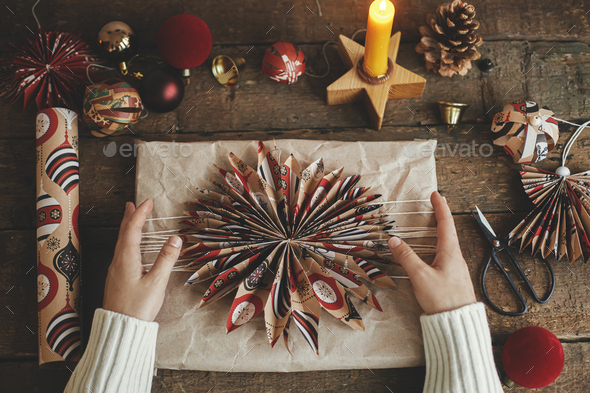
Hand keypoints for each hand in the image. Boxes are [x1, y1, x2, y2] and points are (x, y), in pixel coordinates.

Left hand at [103, 199, 181, 321]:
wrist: (120, 328)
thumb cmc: (138, 307)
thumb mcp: (156, 282)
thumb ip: (166, 259)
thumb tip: (175, 239)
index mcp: (126, 258)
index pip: (133, 229)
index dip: (140, 214)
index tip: (147, 201)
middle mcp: (117, 261)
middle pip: (123, 234)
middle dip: (129, 217)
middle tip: (133, 204)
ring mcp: (115, 271)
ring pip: (120, 243)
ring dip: (127, 229)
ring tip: (130, 220)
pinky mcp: (116, 279)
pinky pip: (120, 253)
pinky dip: (126, 242)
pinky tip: (130, 247)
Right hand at [388, 191, 475, 314]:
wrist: (458, 324)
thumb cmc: (443, 299)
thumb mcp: (420, 276)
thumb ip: (406, 257)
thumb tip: (394, 240)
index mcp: (450, 252)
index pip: (446, 223)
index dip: (440, 207)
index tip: (436, 194)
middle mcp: (455, 258)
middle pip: (448, 232)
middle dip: (440, 217)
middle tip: (433, 206)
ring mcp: (455, 269)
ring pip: (446, 245)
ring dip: (438, 233)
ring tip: (430, 226)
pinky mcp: (452, 279)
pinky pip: (444, 257)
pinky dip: (436, 248)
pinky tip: (430, 254)